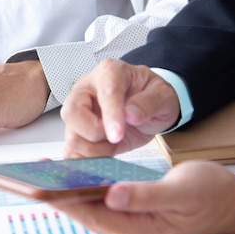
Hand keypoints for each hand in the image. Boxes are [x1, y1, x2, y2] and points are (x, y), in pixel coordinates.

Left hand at [50, 161, 234, 233]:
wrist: (233, 203)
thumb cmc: (212, 196)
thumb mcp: (181, 191)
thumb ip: (145, 196)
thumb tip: (112, 196)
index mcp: (139, 232)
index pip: (90, 215)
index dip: (63, 199)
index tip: (41, 184)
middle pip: (85, 213)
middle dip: (59, 194)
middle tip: (36, 173)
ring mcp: (131, 226)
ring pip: (91, 208)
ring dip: (70, 191)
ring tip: (47, 171)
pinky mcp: (133, 215)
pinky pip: (102, 203)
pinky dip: (87, 189)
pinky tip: (75, 175)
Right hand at [60, 59, 179, 157]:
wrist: (146, 107)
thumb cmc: (151, 95)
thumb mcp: (163, 95)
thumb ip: (150, 102)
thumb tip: (131, 115)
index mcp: (110, 73)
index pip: (105, 92)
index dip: (110, 115)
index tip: (117, 134)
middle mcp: (87, 90)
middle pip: (72, 112)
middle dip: (93, 132)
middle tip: (115, 136)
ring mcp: (79, 112)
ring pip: (71, 136)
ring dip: (94, 149)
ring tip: (113, 145)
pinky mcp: (78, 132)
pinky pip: (71, 151)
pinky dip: (85, 160)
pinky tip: (102, 156)